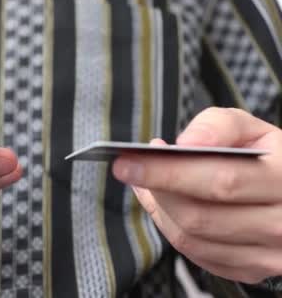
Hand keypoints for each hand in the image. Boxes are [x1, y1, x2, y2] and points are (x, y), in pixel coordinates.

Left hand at [112, 107, 281, 283]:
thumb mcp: (252, 130)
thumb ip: (218, 125)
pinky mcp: (251, 270)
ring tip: (146, 180)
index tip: (128, 161)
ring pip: (191, 239)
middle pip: (199, 216)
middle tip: (128, 168)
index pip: (220, 181)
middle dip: (156, 189)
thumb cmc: (269, 158)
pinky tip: (163, 202)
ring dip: (159, 209)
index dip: (168, 172)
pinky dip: (171, 227)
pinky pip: (195, 254)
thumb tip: (184, 144)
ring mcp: (269, 255)